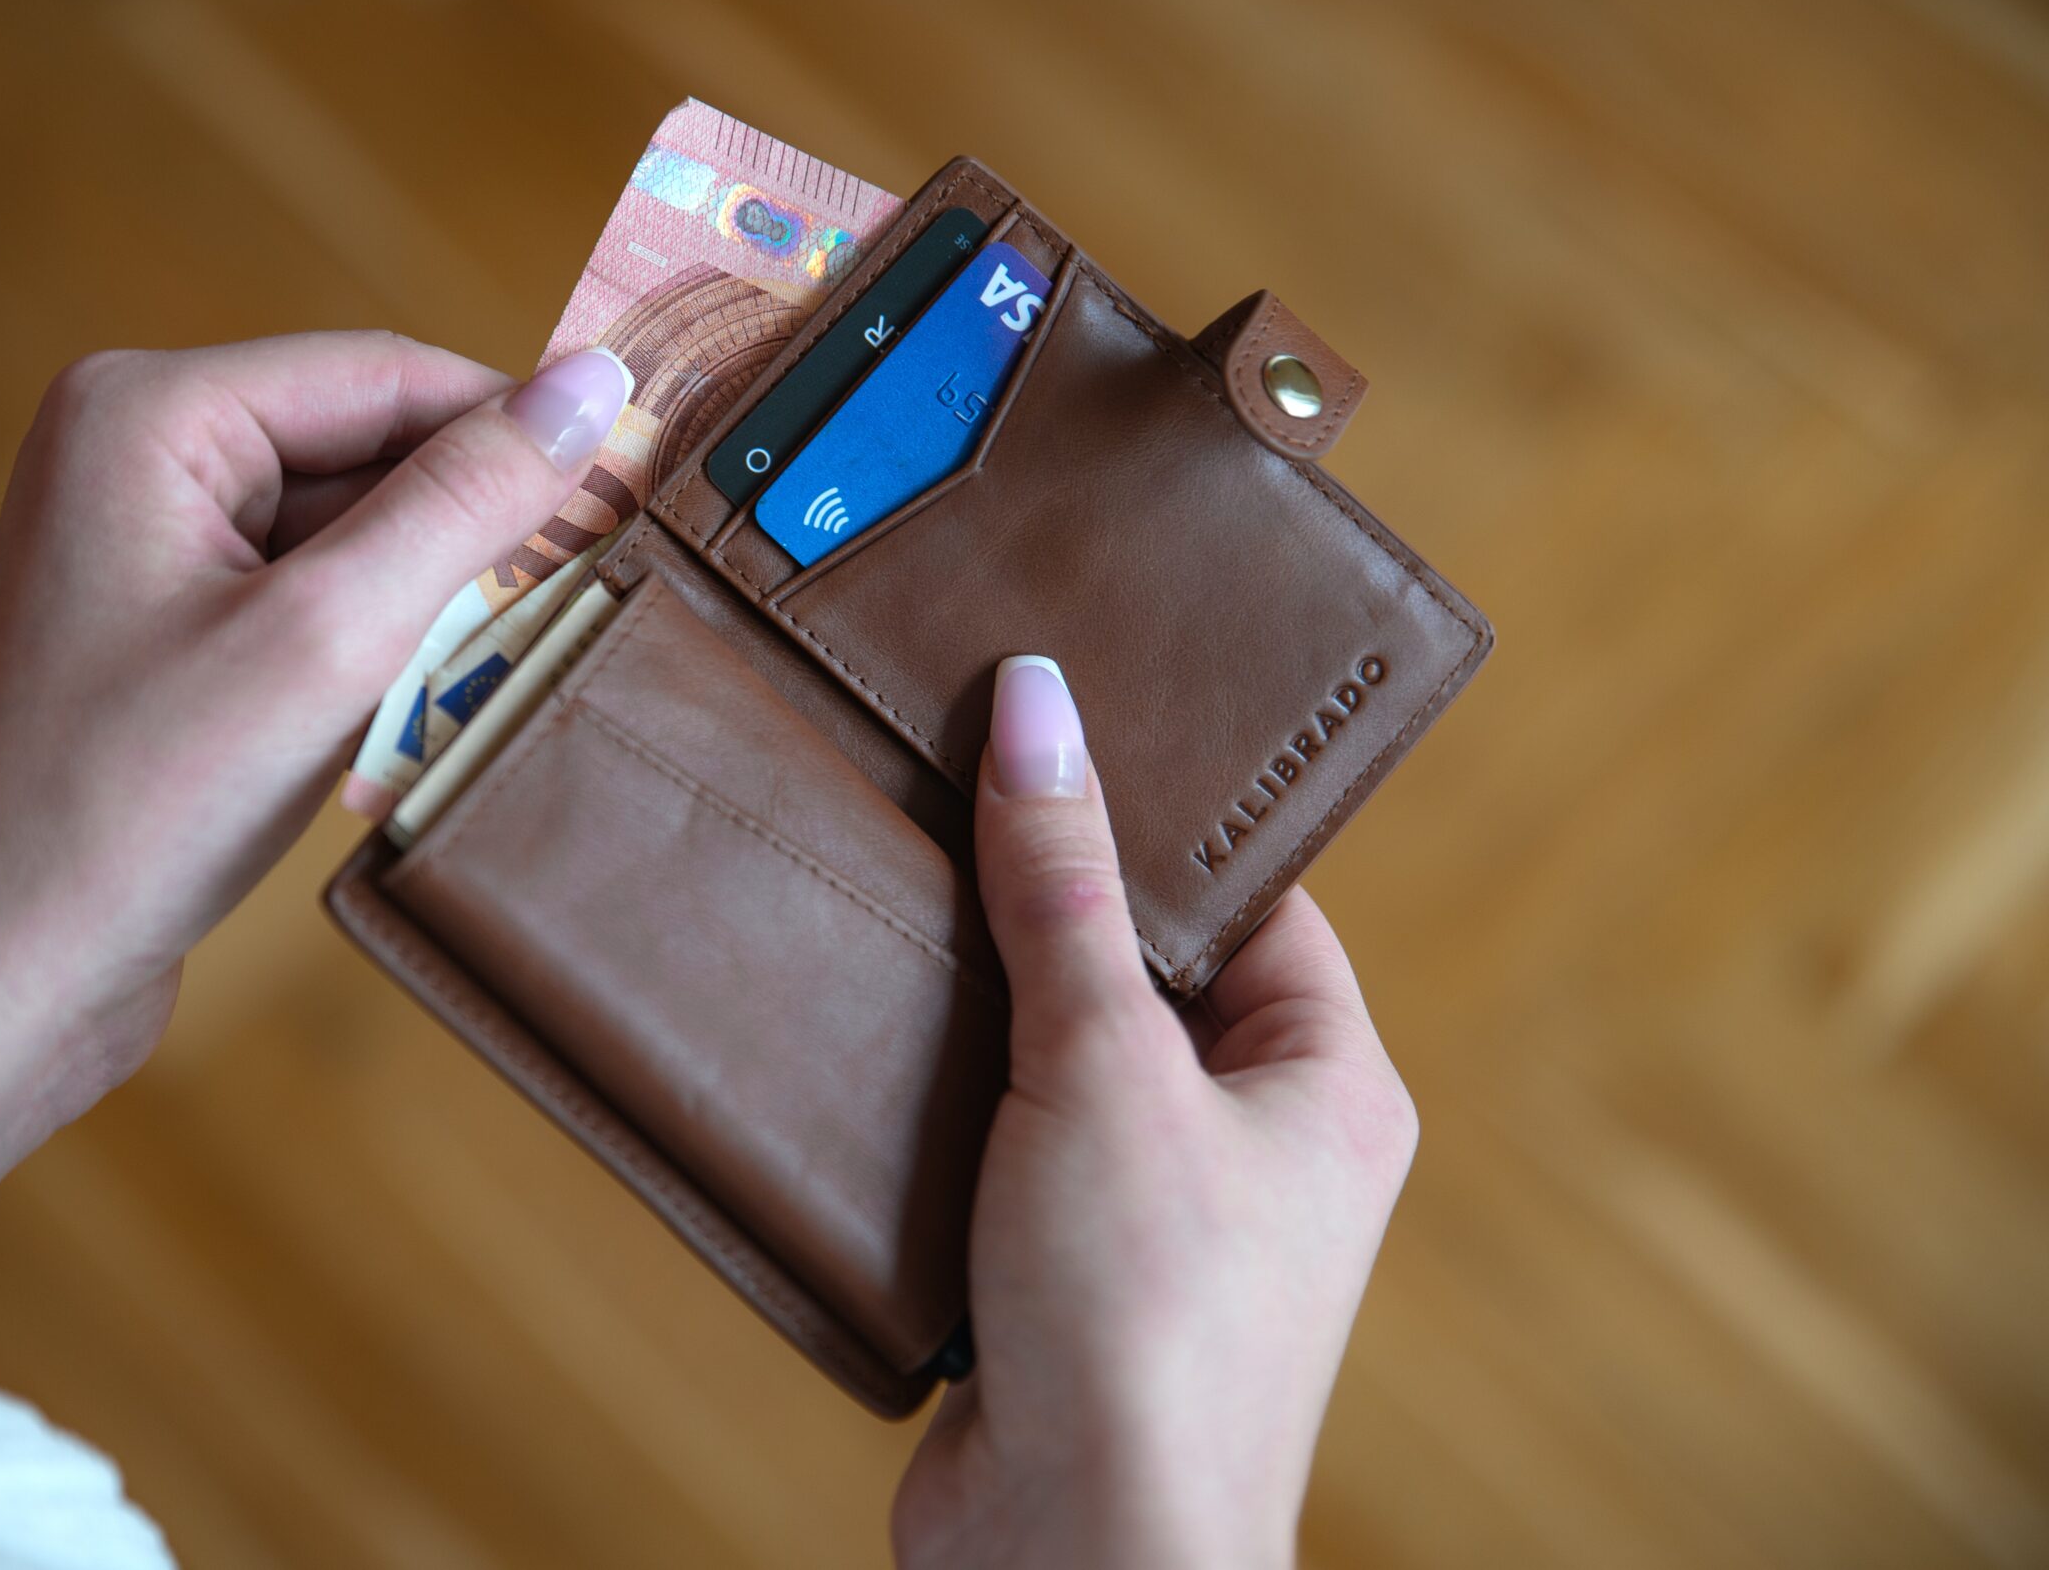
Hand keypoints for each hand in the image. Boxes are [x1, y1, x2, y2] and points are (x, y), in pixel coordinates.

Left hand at [0, 332, 627, 1090]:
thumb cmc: (125, 807)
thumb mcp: (327, 640)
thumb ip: (465, 503)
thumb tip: (595, 387)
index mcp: (147, 410)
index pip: (385, 374)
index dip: (514, 428)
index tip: (633, 488)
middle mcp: (133, 453)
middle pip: (365, 448)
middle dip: (466, 527)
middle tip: (574, 599)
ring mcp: (140, 548)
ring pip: (345, 533)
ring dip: (425, 601)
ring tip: (486, 674)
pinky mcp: (158, 636)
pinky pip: (304, 601)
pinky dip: (373, 652)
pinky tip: (406, 720)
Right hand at [892, 658, 1418, 1569]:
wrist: (1075, 1560)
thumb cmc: (1144, 1325)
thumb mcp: (1104, 1066)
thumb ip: (1061, 888)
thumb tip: (1039, 704)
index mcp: (1328, 1083)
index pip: (1250, 900)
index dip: (1154, 814)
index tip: (1054, 728)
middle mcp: (1259, 1149)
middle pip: (1141, 973)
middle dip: (1041, 903)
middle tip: (942, 794)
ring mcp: (1158, 1219)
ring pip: (1057, 1062)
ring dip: (974, 1007)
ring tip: (885, 896)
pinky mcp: (1060, 1280)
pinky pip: (997, 1150)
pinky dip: (934, 1107)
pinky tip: (861, 1040)